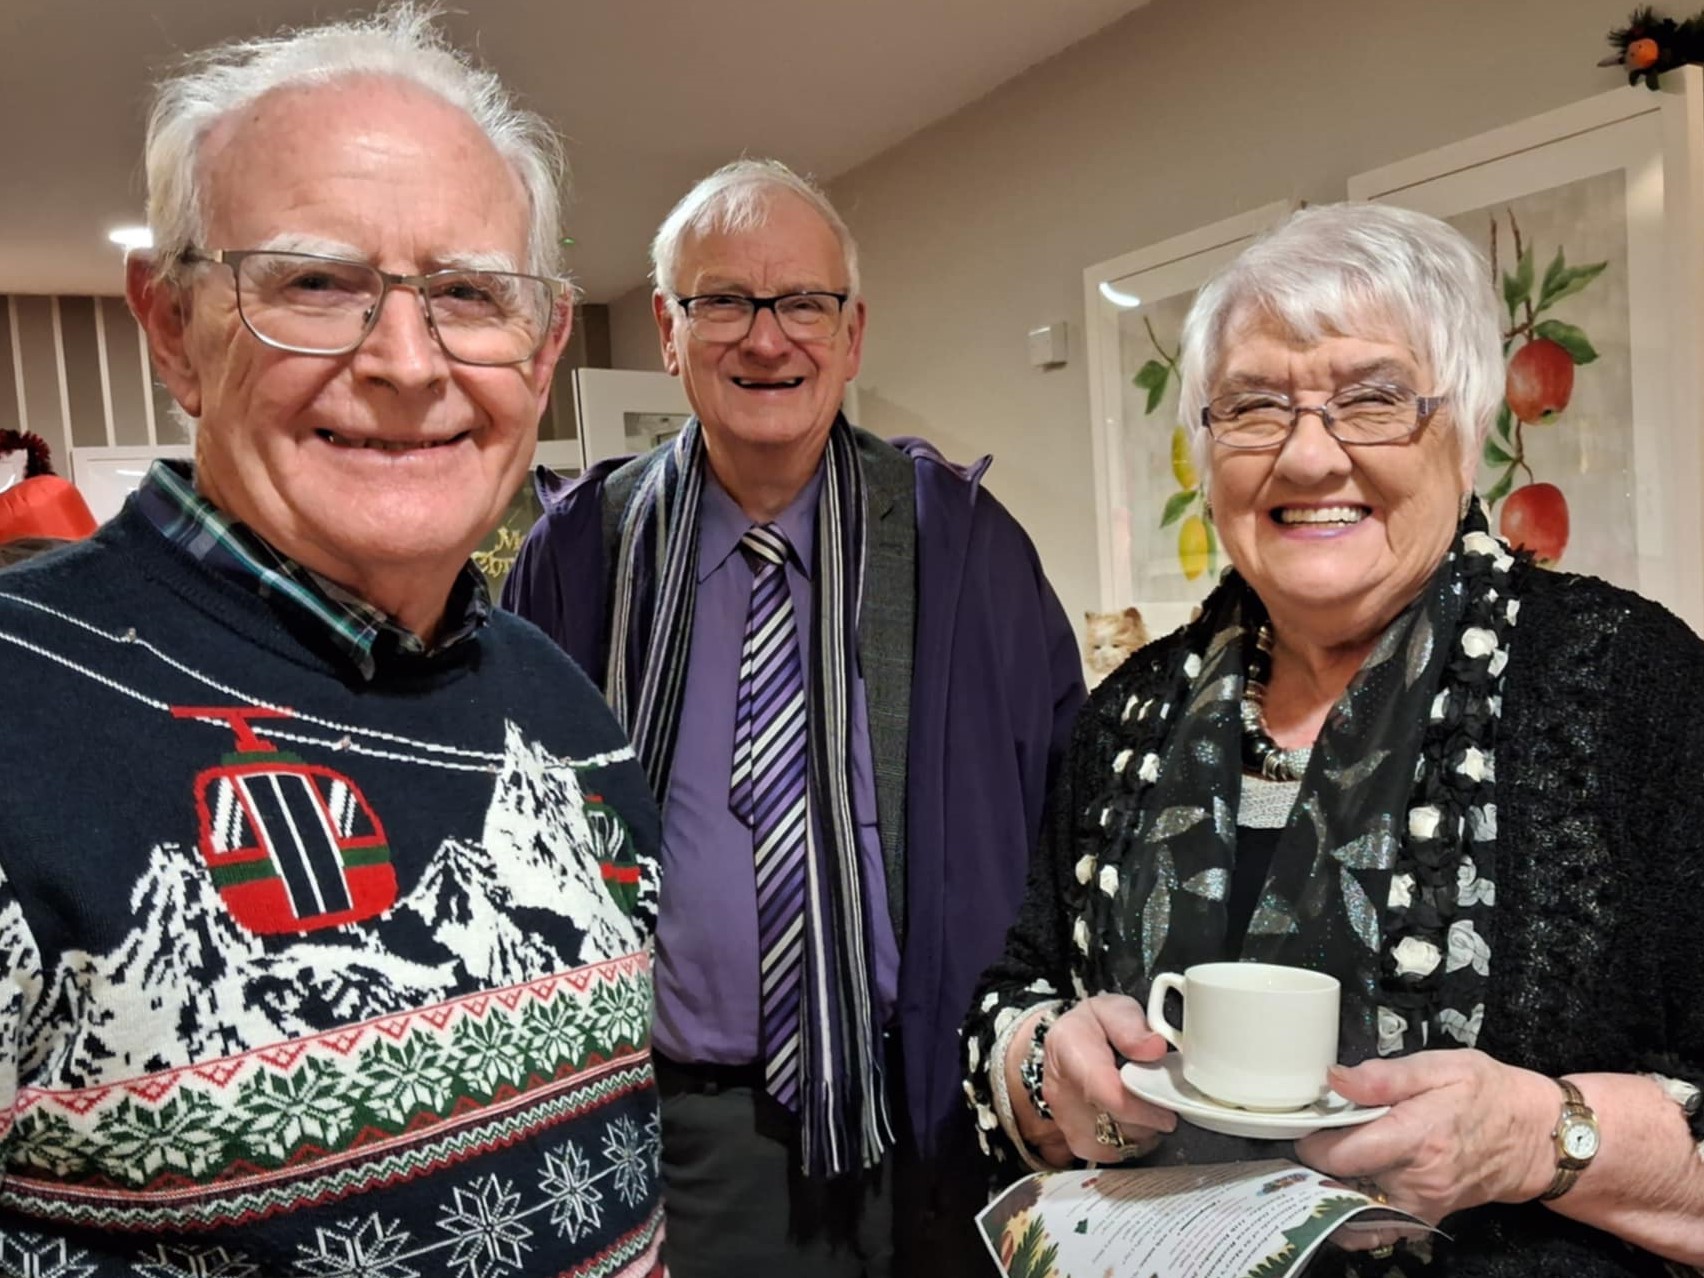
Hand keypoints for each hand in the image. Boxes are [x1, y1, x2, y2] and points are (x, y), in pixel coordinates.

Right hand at [1027, 994, 1175, 1165]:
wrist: (1066, 1044)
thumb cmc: (1093, 1027)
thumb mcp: (1113, 1009)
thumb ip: (1132, 1026)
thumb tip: (1154, 1048)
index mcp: (1068, 1048)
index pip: (1102, 1090)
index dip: (1140, 1107)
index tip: (1168, 1110)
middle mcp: (1060, 1089)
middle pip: (1110, 1123)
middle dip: (1147, 1120)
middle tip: (1165, 1103)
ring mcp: (1063, 1118)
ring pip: (1111, 1145)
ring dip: (1140, 1134)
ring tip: (1150, 1110)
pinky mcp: (1073, 1139)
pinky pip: (1109, 1155)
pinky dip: (1130, 1144)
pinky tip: (1138, 1124)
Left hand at [1296, 1050, 1557, 1226]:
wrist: (1535, 1138)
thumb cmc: (1488, 1093)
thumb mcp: (1441, 1067)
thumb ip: (1385, 1076)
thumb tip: (1335, 1080)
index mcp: (1416, 1137)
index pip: (1343, 1154)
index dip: (1312, 1141)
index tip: (1303, 1124)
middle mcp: (1417, 1179)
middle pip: (1343, 1180)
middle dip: (1317, 1161)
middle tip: (1310, 1137)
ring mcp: (1423, 1203)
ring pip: (1355, 1205)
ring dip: (1330, 1186)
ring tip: (1321, 1161)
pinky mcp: (1427, 1215)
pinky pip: (1379, 1224)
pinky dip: (1354, 1213)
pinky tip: (1342, 1191)